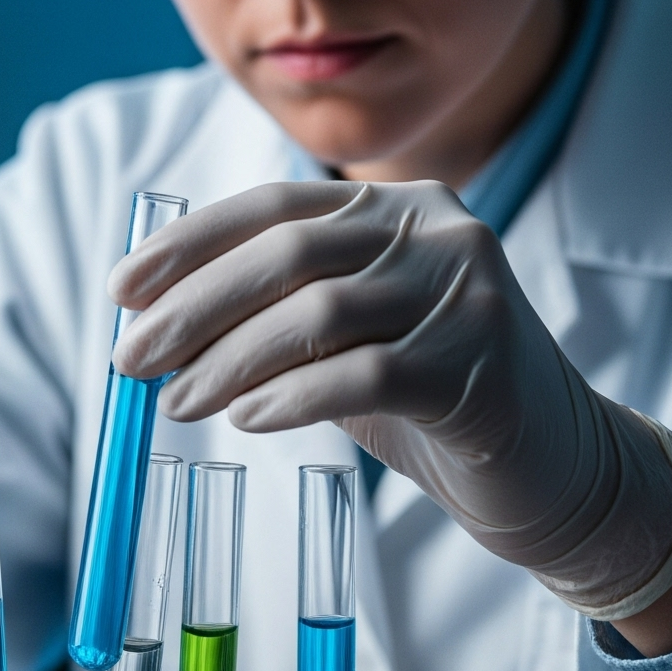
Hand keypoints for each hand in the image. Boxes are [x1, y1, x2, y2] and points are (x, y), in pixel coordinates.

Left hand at [111, 182, 671, 624]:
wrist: (550, 466)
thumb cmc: (428, 395)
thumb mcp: (347, 334)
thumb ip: (277, 308)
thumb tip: (155, 317)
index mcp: (400, 203)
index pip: (274, 204)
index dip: (189, 244)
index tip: (121, 288)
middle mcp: (439, 230)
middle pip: (288, 254)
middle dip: (193, 308)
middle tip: (130, 359)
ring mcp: (468, 294)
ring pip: (319, 313)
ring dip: (229, 360)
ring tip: (176, 403)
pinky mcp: (479, 366)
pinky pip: (364, 374)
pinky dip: (292, 396)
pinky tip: (248, 418)